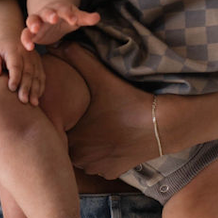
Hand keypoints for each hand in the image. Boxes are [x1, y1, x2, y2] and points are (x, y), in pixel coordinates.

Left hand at [0, 38, 45, 104]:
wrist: (11, 38)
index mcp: (14, 50)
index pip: (16, 65)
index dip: (15, 77)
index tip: (12, 89)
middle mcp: (27, 54)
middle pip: (28, 72)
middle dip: (26, 87)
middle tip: (23, 100)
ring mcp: (35, 59)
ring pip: (37, 76)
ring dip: (35, 90)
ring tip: (33, 103)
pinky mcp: (39, 64)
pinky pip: (42, 77)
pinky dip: (40, 88)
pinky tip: (37, 98)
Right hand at [21, 2, 99, 48]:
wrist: (50, 16)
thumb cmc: (65, 17)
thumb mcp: (76, 17)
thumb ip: (85, 18)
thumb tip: (97, 17)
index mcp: (60, 9)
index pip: (64, 10)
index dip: (69, 14)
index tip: (74, 20)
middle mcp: (46, 13)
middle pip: (47, 12)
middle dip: (50, 14)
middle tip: (53, 18)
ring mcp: (37, 21)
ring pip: (32, 20)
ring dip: (33, 23)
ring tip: (34, 29)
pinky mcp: (31, 32)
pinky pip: (26, 34)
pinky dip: (26, 39)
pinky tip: (29, 47)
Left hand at [57, 46, 158, 176]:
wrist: (162, 125)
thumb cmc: (128, 100)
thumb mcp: (101, 77)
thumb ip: (77, 59)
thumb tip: (57, 44)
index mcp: (71, 137)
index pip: (55, 131)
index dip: (60, 121)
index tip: (68, 111)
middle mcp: (80, 158)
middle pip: (67, 145)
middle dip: (71, 134)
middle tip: (81, 119)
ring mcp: (97, 169)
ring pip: (82, 158)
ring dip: (85, 147)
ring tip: (94, 130)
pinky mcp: (112, 174)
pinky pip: (98, 166)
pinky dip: (101, 157)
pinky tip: (109, 142)